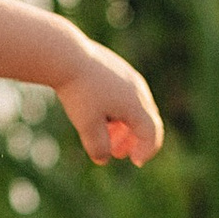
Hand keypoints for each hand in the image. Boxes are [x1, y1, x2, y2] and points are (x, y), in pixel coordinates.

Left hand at [52, 36, 163, 166]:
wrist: (66, 56)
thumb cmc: (78, 92)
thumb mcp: (86, 125)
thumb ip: (97, 146)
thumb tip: (103, 159)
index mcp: (136, 104)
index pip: (152, 133)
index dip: (146, 150)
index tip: (135, 161)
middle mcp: (137, 88)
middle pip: (145, 120)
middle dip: (134, 140)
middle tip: (119, 153)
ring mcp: (127, 75)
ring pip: (134, 106)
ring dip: (124, 125)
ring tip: (107, 136)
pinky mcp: (115, 67)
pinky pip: (123, 93)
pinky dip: (116, 109)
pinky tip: (98, 114)